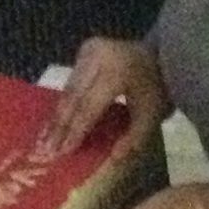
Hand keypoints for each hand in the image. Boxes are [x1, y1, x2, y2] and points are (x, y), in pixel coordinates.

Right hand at [33, 36, 166, 162]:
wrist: (164, 55)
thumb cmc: (157, 89)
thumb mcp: (151, 116)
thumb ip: (133, 138)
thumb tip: (113, 159)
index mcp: (116, 73)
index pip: (90, 107)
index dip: (75, 130)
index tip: (62, 152)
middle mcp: (99, 58)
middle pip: (73, 97)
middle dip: (59, 126)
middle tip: (46, 150)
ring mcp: (90, 50)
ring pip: (68, 88)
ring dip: (57, 115)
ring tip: (44, 139)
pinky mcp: (85, 49)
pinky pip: (71, 80)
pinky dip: (64, 102)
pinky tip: (53, 122)